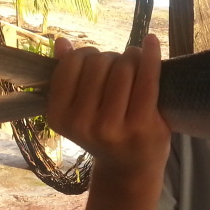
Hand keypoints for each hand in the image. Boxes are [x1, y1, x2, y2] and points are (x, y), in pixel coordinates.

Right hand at [45, 33, 170, 182]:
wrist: (131, 167)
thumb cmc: (105, 131)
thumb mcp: (79, 109)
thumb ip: (68, 75)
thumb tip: (62, 42)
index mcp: (59, 117)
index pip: (72, 64)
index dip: (87, 55)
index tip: (97, 62)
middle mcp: (82, 124)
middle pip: (99, 63)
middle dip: (112, 58)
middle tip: (120, 69)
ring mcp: (112, 126)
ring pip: (123, 67)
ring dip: (131, 57)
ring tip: (135, 66)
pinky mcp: (142, 124)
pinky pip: (147, 77)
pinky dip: (150, 55)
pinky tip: (151, 41)